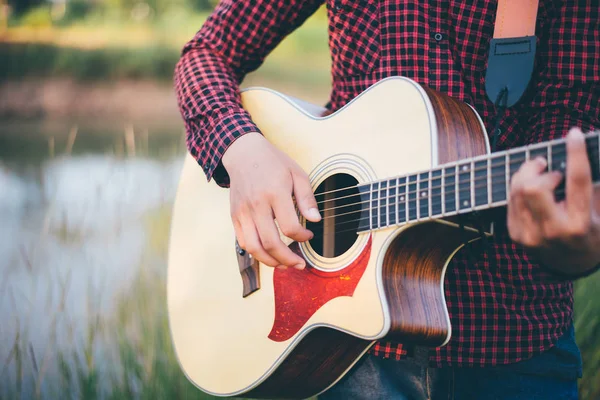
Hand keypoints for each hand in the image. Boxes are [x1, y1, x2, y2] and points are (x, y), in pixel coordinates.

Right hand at [222, 132, 320, 269]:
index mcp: (275, 193)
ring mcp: (243, 212)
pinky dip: (256, 253)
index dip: (302, 237)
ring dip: (270, 261)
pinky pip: (243, 242)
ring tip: (284, 265)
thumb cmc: (272, 162)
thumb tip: (315, 220)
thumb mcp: (297, 174)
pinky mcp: (234, 216)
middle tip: (300, 263)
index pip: (290, 227)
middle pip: (271, 243)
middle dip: (288, 259)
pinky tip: (268, 255)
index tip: (309, 235)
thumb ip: (307, 198)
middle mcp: (256, 205)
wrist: (243, 153)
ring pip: (254, 248)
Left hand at [507, 128, 599, 274]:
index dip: (576, 153)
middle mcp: (553, 231)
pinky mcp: (516, 234)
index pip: (578, 181)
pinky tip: (532, 190)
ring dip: (528, 174)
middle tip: (547, 166)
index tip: (574, 134)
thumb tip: (583, 152)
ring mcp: (531, 235)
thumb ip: (594, 185)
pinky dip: (520, 187)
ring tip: (540, 174)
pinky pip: (511, 199)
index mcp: (580, 224)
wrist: (572, 263)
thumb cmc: (591, 229)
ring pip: (518, 190)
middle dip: (538, 169)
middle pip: (533, 187)